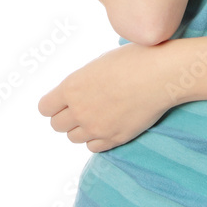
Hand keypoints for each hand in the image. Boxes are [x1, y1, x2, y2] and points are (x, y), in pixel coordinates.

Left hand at [37, 42, 174, 152]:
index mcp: (72, 86)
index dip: (53, 104)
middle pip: (57, 125)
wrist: (161, 74)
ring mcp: (96, 127)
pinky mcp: (113, 139)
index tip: (64, 100)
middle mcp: (79, 110)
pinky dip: (97, 138)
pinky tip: (109, 123)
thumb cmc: (134, 59)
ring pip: (74, 137)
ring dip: (82, 128)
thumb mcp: (99, 63)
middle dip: (67, 117)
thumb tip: (77, 93)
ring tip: (98, 113)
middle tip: (83, 107)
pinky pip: (93, 147)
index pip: (45, 108)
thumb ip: (82, 82)